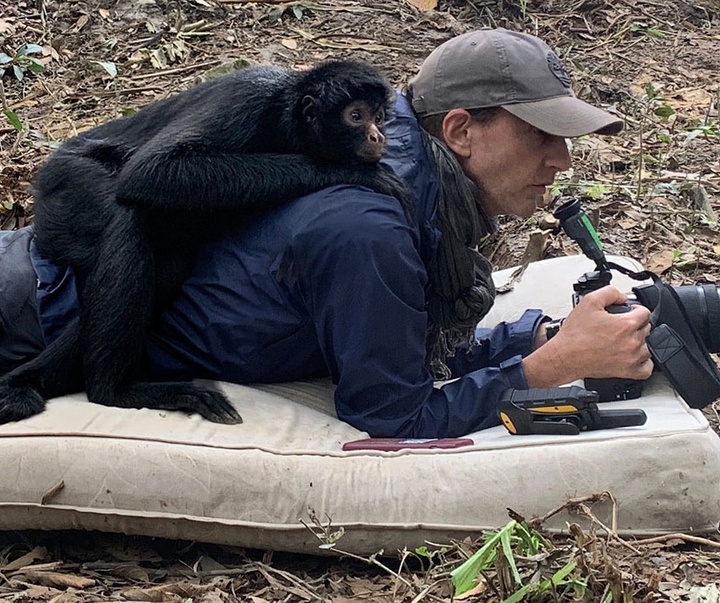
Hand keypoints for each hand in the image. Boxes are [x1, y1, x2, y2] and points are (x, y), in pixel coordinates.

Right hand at [523, 286, 653, 386]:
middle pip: (647, 328)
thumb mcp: (589, 301)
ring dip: (639, 341)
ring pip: (648, 346)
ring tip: (624, 339)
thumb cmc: (575, 335)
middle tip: (620, 325)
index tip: (628, 312)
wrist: (565, 357)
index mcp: (626, 324)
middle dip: (636, 324)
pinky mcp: (627, 372)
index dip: (635, 309)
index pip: (645, 312)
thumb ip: (610, 293)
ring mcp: (632, 358)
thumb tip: (622, 297)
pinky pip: (647, 368)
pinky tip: (633, 355)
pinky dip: (643, 362)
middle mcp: (632, 341)